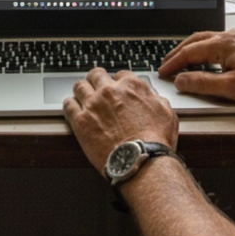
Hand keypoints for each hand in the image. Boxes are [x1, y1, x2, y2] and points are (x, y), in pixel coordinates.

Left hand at [63, 67, 178, 174]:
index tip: (116, 89)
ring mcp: (93, 104)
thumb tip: (150, 95)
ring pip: (79, 86)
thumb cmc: (155, 140)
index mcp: (131, 86)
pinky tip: (72, 108)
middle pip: (96, 75)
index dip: (117, 82)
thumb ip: (154, 98)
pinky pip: (68, 105)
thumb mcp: (166, 112)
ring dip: (81, 90)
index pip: (119, 75)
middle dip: (96, 80)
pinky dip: (70, 105)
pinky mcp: (80, 121)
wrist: (140, 160)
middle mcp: (110, 91)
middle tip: (96, 88)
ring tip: (82, 96)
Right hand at [159, 29, 234, 105]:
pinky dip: (207, 47)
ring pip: (208, 38)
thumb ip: (203, 83)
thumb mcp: (231, 88)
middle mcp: (230, 36)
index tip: (164, 72)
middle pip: (196, 40)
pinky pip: (221, 40)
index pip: (189, 52)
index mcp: (222, 44)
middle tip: (167, 64)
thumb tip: (182, 80)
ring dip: (192, 48)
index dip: (173, 63)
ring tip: (183, 59)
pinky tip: (210, 56)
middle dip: (179, 52)